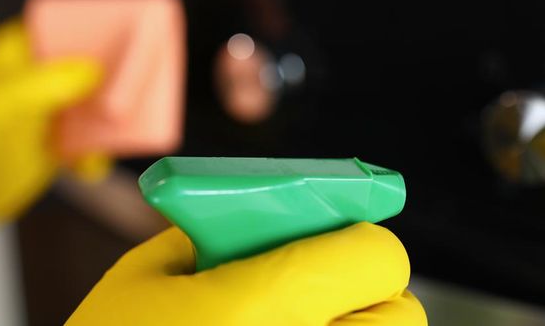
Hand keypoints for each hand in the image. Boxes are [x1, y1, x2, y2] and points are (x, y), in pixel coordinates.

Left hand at [0, 20, 101, 315]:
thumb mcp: (2, 107)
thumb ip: (49, 82)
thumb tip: (94, 70)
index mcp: (14, 56)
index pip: (60, 30)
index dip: (90, 39)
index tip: (117, 54)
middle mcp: (33, 81)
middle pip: (87, 70)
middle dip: (108, 87)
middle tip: (124, 103)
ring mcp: (43, 116)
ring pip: (92, 109)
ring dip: (105, 127)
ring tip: (102, 146)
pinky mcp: (51, 148)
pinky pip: (87, 145)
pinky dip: (93, 156)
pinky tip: (88, 169)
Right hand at [66, 222, 426, 325]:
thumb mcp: (142, 281)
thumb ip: (208, 240)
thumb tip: (256, 228)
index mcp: (267, 305)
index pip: (377, 255)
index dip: (356, 241)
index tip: (329, 242)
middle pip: (401, 315)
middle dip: (369, 296)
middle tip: (323, 291)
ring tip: (304, 325)